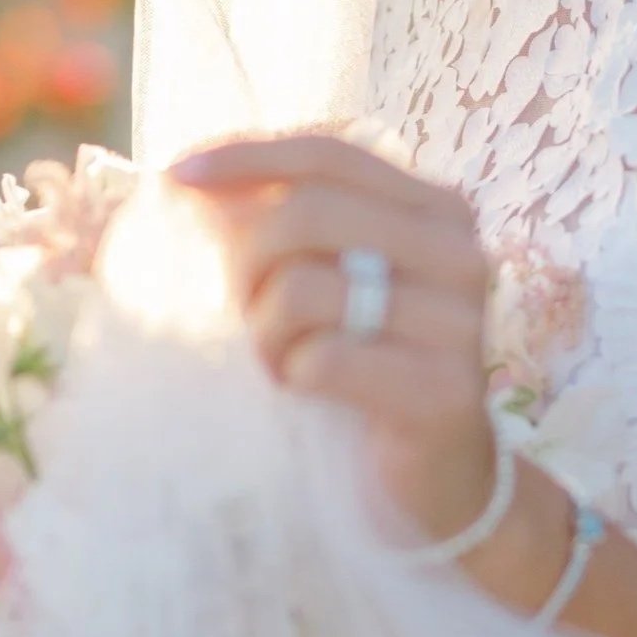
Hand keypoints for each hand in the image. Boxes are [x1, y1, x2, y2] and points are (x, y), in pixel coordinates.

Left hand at [171, 130, 495, 543]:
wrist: (442, 479)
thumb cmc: (371, 367)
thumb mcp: (342, 280)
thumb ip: (294, 224)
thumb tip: (186, 180)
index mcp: (436, 209)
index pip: (330, 156)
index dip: (248, 158)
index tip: (176, 178)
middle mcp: (460, 254)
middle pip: (309, 214)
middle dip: (245, 260)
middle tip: (240, 310)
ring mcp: (459, 323)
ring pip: (304, 289)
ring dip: (265, 333)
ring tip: (279, 360)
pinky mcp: (443, 391)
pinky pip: (322, 360)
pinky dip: (293, 375)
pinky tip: (304, 390)